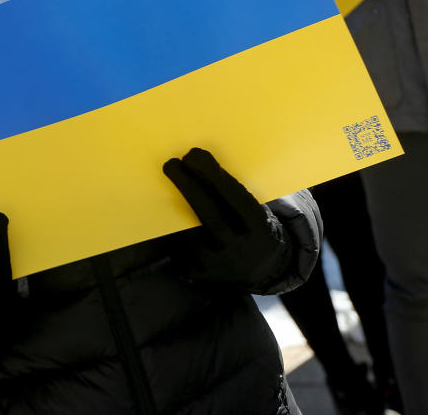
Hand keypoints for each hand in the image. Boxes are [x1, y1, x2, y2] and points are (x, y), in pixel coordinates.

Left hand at [163, 148, 290, 291]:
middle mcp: (239, 249)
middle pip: (208, 213)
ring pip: (189, 230)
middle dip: (187, 185)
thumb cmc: (254, 226)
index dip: (212, 174)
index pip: (234, 197)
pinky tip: (166, 215)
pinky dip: (171, 228)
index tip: (193, 154)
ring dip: (175, 207)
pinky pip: (178, 246)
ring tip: (165, 186)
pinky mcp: (196, 273)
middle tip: (170, 164)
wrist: (262, 268)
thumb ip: (235, 194)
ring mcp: (217, 265)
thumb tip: (201, 163)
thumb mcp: (259, 210)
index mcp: (259, 228)